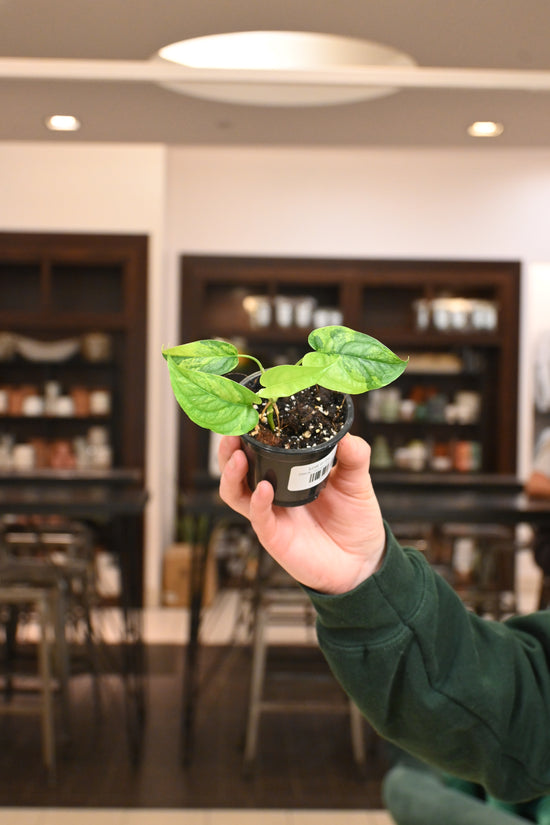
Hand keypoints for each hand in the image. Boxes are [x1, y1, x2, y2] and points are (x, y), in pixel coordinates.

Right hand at [218, 433, 385, 593]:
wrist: (363, 560)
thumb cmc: (354, 519)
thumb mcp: (356, 481)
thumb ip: (354, 456)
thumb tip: (347, 433)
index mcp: (287, 475)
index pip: (257, 451)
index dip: (247, 435)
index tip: (246, 415)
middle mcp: (272, 494)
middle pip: (236, 470)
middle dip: (228, 451)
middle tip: (232, 433)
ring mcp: (271, 515)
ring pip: (236, 494)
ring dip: (232, 475)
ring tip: (237, 457)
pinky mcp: (275, 538)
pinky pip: (259, 518)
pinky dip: (257, 503)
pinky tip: (263, 489)